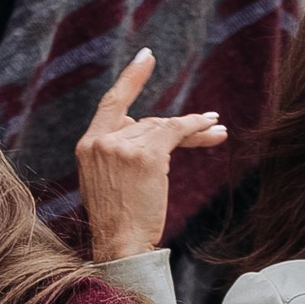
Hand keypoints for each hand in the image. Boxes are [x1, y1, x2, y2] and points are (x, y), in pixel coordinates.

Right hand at [75, 48, 229, 261]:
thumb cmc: (118, 222)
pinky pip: (175, 132)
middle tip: (211, 124)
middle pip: (147, 120)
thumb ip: (119, 152)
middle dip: (179, 127)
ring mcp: (122, 146)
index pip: (111, 103)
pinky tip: (213, 128)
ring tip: (217, 129)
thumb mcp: (107, 181)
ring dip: (193, 130)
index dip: (131, 79)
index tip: (147, 57)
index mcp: (87, 145)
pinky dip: (195, 129)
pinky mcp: (145, 155)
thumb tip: (152, 130)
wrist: (120, 246)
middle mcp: (101, 140)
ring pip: (164, 128)